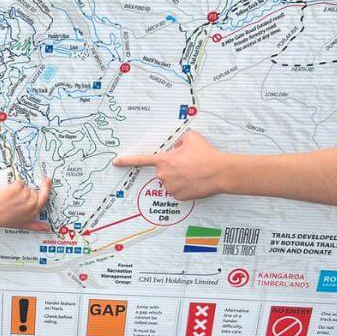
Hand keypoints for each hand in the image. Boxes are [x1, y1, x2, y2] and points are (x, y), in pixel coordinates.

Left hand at [0, 178, 51, 230]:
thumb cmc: (5, 219)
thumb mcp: (22, 225)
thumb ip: (36, 226)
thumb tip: (46, 228)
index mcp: (34, 210)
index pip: (44, 196)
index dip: (46, 187)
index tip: (47, 180)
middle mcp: (31, 202)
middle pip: (33, 190)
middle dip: (26, 193)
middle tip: (16, 199)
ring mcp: (25, 194)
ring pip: (25, 186)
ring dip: (19, 190)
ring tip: (10, 198)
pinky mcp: (17, 187)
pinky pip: (19, 182)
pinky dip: (14, 185)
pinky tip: (8, 193)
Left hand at [113, 131, 228, 200]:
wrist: (220, 171)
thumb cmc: (206, 154)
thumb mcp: (191, 138)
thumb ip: (179, 140)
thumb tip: (177, 146)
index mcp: (164, 160)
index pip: (141, 160)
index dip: (127, 160)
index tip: (116, 162)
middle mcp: (164, 175)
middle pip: (163, 171)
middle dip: (173, 168)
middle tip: (188, 165)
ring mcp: (171, 187)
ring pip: (171, 182)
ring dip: (180, 178)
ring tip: (194, 173)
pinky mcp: (179, 196)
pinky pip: (178, 191)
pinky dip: (185, 187)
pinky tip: (195, 181)